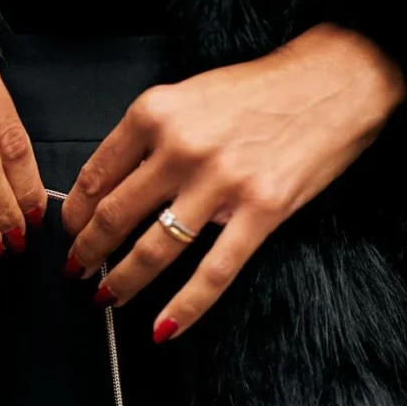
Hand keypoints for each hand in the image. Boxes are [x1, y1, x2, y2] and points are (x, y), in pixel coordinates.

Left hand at [62, 24, 405, 339]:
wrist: (336, 79)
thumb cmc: (263, 89)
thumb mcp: (190, 96)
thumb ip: (151, 137)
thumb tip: (114, 184)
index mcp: (157, 113)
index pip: (96, 175)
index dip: (76, 215)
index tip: (70, 233)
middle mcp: (182, 147)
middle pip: (115, 216)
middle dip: (86, 253)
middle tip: (76, 272)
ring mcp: (221, 183)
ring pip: (153, 249)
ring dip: (122, 281)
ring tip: (107, 297)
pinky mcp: (260, 212)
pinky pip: (212, 272)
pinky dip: (184, 306)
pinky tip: (164, 326)